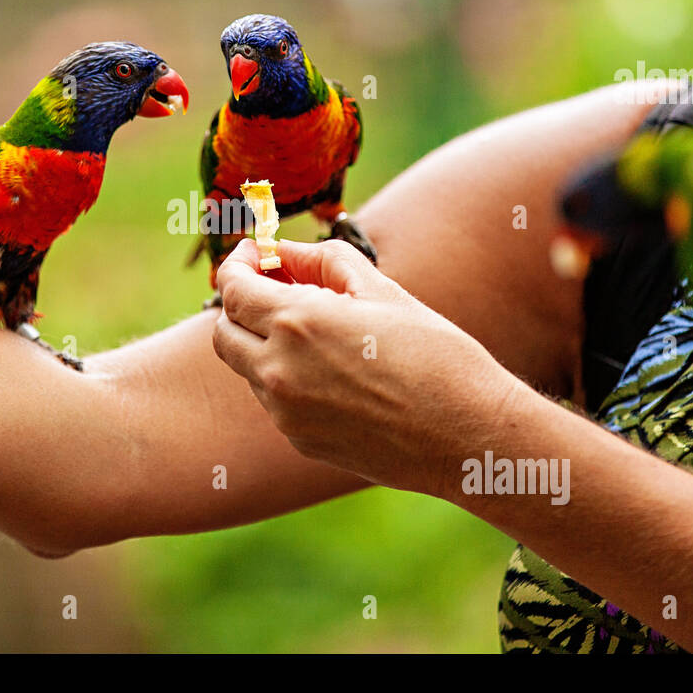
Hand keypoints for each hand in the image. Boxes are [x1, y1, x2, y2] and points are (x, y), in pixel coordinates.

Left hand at [211, 239, 527, 495]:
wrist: (467, 434)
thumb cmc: (434, 355)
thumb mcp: (381, 291)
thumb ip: (323, 261)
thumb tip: (283, 251)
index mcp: (297, 323)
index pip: (232, 288)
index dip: (236, 265)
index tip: (252, 254)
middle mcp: (277, 371)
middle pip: (224, 332)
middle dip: (240, 306)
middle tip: (274, 288)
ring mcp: (285, 413)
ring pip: (248, 369)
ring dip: (265, 344)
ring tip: (320, 332)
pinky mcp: (299, 441)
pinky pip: (276, 401)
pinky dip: (288, 379)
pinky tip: (337, 374)